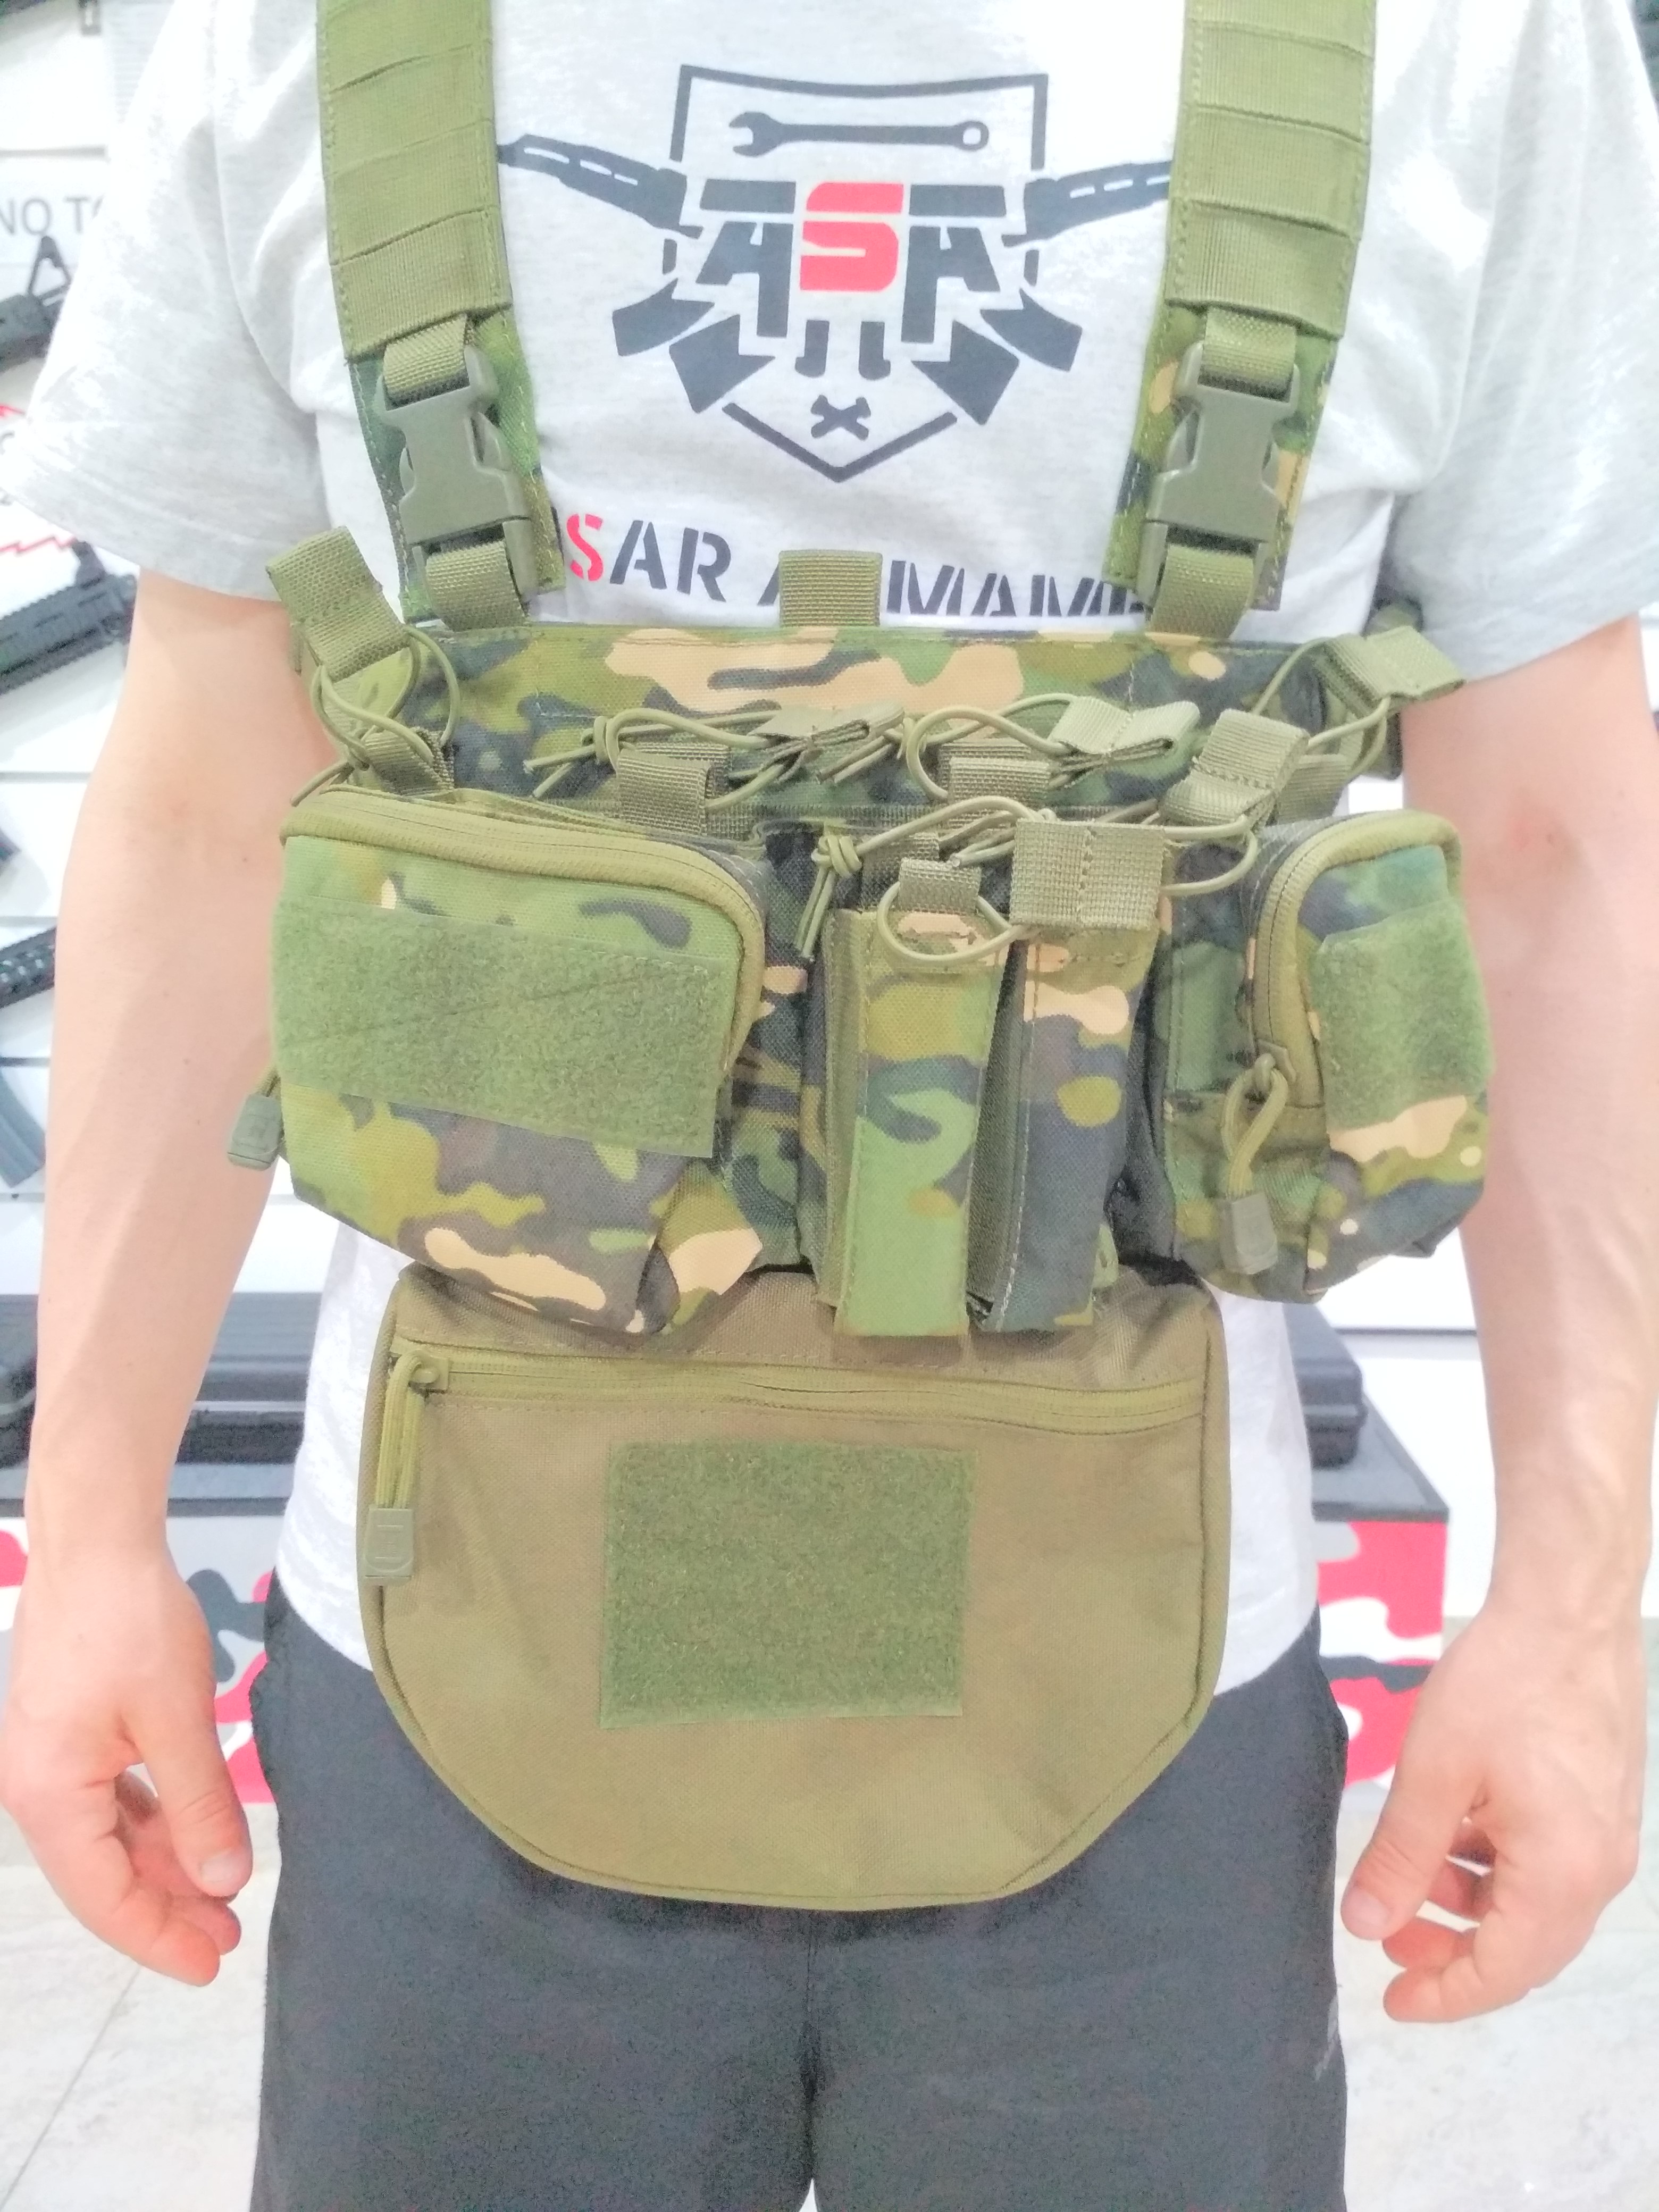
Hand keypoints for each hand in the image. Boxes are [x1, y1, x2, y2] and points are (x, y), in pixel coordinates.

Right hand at [0, 1543, 251, 1983]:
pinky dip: (153, 1822)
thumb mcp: (178, 1720)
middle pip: (104, 1874)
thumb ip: (199, 1804)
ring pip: (110, 1838)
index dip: (159, 1937)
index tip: (212, 1963)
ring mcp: (49, 1761)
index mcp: (49, 1796)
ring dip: (164, 1866)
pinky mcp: (70, 1735)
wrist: (98, 1542)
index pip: (105, 1897)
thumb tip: (223, 1879)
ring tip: (223, 1893)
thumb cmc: (131, 1623)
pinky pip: (111, 1799)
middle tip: (230, 1936)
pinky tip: (192, 1836)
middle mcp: (35, 1788)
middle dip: (167, 1908)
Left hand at [1340, 1597, 1645, 2021]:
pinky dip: (1496, 1867)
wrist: (1569, 1611)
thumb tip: (1365, 1926)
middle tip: (1389, 1939)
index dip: (1444, 1995)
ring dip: (1471, 1904)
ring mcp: (1607, 1839)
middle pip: (1525, 1948)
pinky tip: (1451, 1834)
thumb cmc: (1503, 1685)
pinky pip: (1548, 1866)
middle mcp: (1599, 1871)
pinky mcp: (1601, 1807)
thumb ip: (1400, 1857)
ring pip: (1534, 1905)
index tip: (1391, 2000)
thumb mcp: (1434, 1774)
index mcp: (1563, 1876)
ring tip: (1409, 1877)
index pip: (1502, 1971)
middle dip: (1454, 1951)